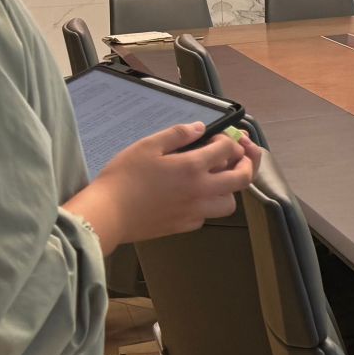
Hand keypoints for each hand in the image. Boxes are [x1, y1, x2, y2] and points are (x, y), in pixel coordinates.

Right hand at [71, 122, 255, 248]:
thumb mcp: (147, 146)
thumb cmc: (123, 177)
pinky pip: (207, 216)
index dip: (230, 139)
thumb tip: (200, 128)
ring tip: (218, 178)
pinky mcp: (183, 226)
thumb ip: (177, 135)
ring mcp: (194, 211)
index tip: (220, 137)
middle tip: (239, 156)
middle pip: (242, 179)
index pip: (228, 150)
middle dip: (247, 163)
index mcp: (193, 167)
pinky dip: (208, 205)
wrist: (106, 214)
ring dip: (230, 189)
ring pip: (230, 203)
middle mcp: (201, 190)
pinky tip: (194, 196)